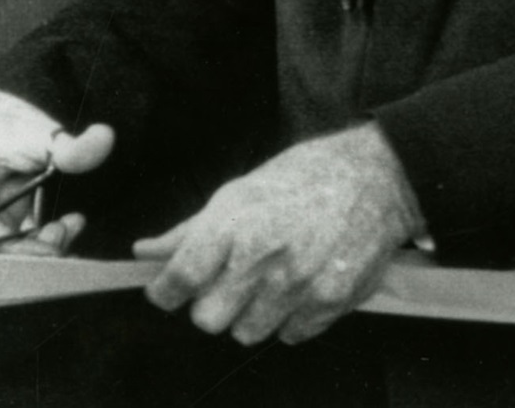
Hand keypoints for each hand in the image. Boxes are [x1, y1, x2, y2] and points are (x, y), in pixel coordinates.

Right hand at [0, 89, 113, 250]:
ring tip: (70, 225)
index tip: (58, 246)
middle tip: (70, 229)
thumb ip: (72, 146)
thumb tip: (106, 138)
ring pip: (0, 252)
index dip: (22, 249)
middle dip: (37, 248)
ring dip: (38, 246)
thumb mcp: (39, 131)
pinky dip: (33, 243)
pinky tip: (60, 228)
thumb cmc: (6, 126)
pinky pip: (4, 247)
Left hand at [133, 124, 423, 346]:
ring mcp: (298, 286)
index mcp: (232, 224)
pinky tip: (298, 286)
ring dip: (250, 313)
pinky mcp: (330, 304)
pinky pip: (290, 335)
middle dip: (210, 304)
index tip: (166, 290)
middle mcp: (262, 259)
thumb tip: (143, 252)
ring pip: (247, 333)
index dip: (165, 291)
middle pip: (209, 319)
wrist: (371, 178)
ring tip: (266, 280)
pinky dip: (288, 318)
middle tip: (224, 281)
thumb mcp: (237, 193)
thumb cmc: (299, 178)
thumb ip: (188, 230)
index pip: (180, 280)